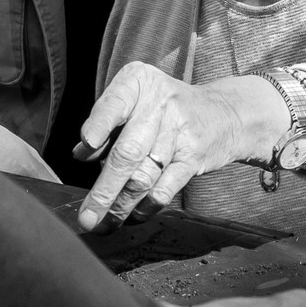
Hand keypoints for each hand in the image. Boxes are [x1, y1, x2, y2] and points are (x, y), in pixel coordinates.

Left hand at [75, 63, 285, 230]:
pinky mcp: (194, 157)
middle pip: (128, 151)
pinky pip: (166, 188)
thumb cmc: (167, 107)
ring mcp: (180, 131)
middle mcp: (160, 103)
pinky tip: (134, 215)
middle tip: (87, 215)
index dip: (99, 125)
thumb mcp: (136, 100)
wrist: (224, 112)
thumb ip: (107, 122)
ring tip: (104, 224)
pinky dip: (146, 207)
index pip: (115, 104)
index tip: (85, 147)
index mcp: (139, 82)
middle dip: (104, 189)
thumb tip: (81, 154)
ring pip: (144, 176)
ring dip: (121, 206)